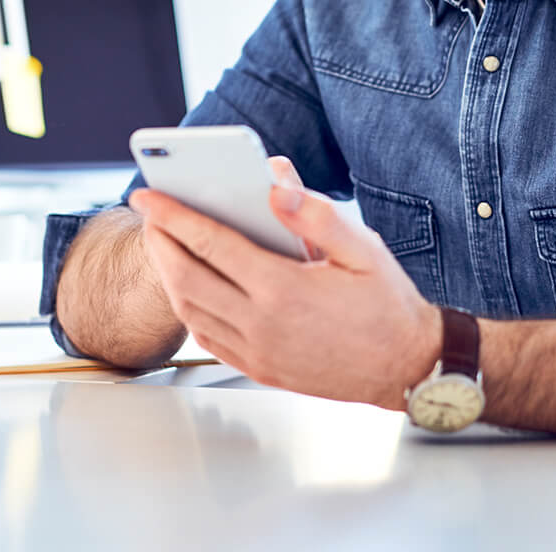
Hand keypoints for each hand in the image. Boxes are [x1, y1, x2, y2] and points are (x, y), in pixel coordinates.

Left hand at [128, 157, 439, 409]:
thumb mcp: (362, 247)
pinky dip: (188, 308)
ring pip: (190, 311)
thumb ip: (316, 214)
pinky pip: (207, 338)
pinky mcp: (260, 370)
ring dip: (167, 275)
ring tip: (163, 245)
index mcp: (283, 289)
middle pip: (186, 278)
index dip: (173, 215)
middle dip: (159, 242)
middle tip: (149, 214)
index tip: (149, 194)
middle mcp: (262, 324)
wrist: (406, 367)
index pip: (210, 243)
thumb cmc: (387, 304)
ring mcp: (258, 352)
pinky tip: (189, 287)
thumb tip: (274, 185)